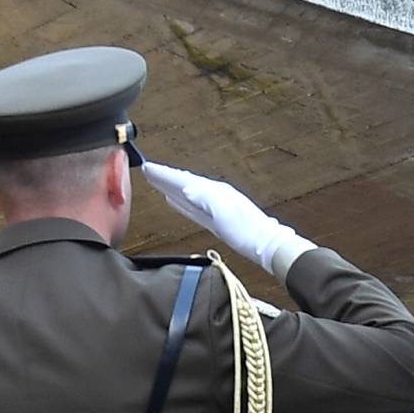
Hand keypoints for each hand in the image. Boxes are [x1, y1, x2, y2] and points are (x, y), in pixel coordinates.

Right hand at [141, 161, 314, 279]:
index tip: (148, 167)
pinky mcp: (215, 220)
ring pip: (187, 194)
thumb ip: (204, 197)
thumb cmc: (246, 230)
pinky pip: (193, 207)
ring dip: (171, 188)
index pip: (184, 179)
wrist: (266, 245)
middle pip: (184, 183)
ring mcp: (215, 207)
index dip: (165, 174)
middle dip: (165, 177)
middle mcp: (214, 195)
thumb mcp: (223, 211)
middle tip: (147, 170)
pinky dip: (182, 202)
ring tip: (157, 183)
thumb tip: (184, 187)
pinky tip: (176, 201)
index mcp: (214, 191)